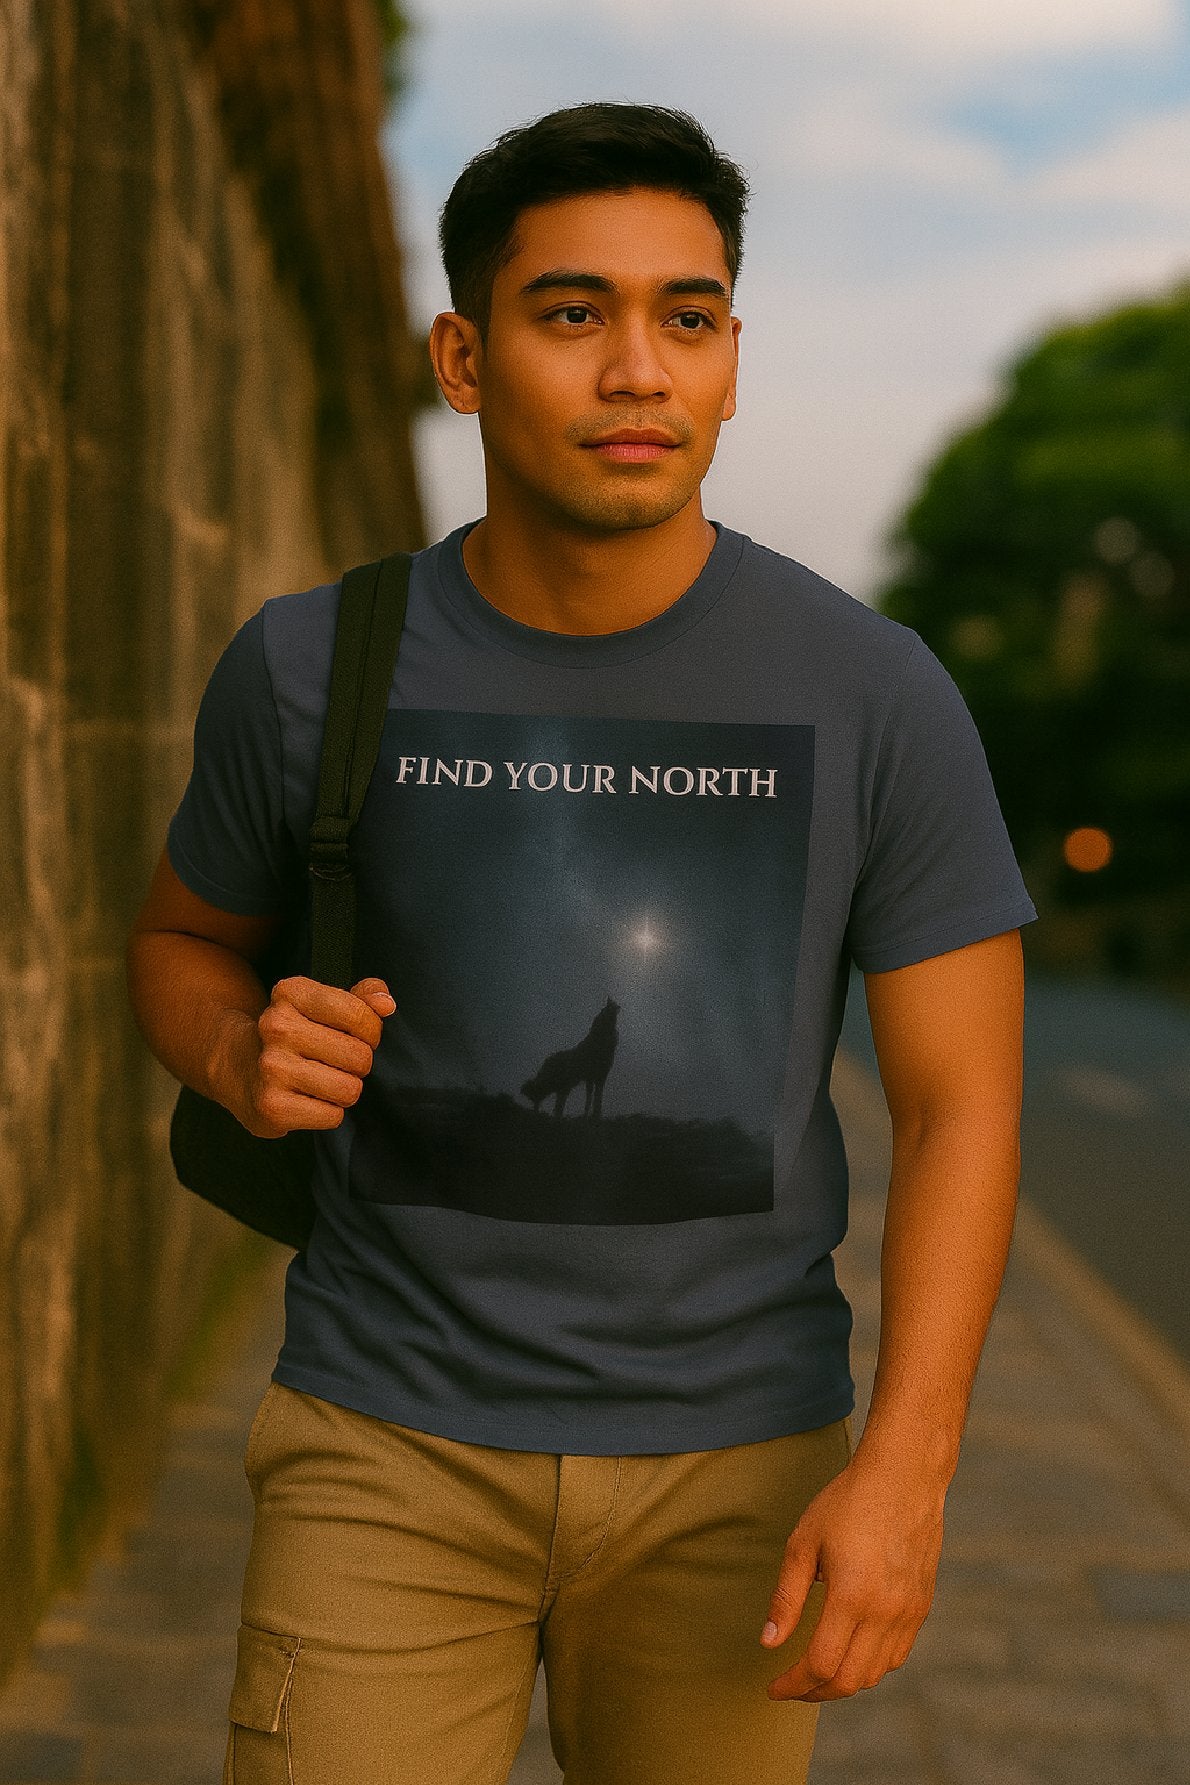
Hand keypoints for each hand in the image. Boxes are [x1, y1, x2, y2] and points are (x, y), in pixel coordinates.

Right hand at [221, 976, 395, 1136]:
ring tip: (324, 1082)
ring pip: (349, 1089)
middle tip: (337, 1063)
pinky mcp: (271, 1106)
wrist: (236, 1066)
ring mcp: (271, 1067)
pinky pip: (333, 1116)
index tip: (355, 1035)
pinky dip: (329, 1112)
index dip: (370, 1031)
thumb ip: (362, 996)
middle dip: (358, 1063)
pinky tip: (308, 1100)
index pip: (359, 1014)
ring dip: (345, 1089)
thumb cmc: (295, 1032)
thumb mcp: (323, 1004)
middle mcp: (276, 1027)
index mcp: (291, 994)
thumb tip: (386, 1005)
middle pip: (359, 1056)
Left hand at [760, 1448, 944, 1700]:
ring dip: (843, 1683)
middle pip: (850, 1680)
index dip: (793, 1685)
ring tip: (817, 1672)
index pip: (821, 1665)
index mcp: (852, 1596)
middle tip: (791, 1687)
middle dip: (815, 1692)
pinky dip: (871, 1666)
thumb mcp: (804, 1542)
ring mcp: (909, 1612)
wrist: (903, 1476)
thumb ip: (786, 1598)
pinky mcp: (922, 1605)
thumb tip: (769, 1644)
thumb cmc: (847, 1502)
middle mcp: (886, 1612)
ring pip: (876, 1673)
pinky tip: (851, 1652)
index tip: (772, 1687)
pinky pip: (897, 1655)